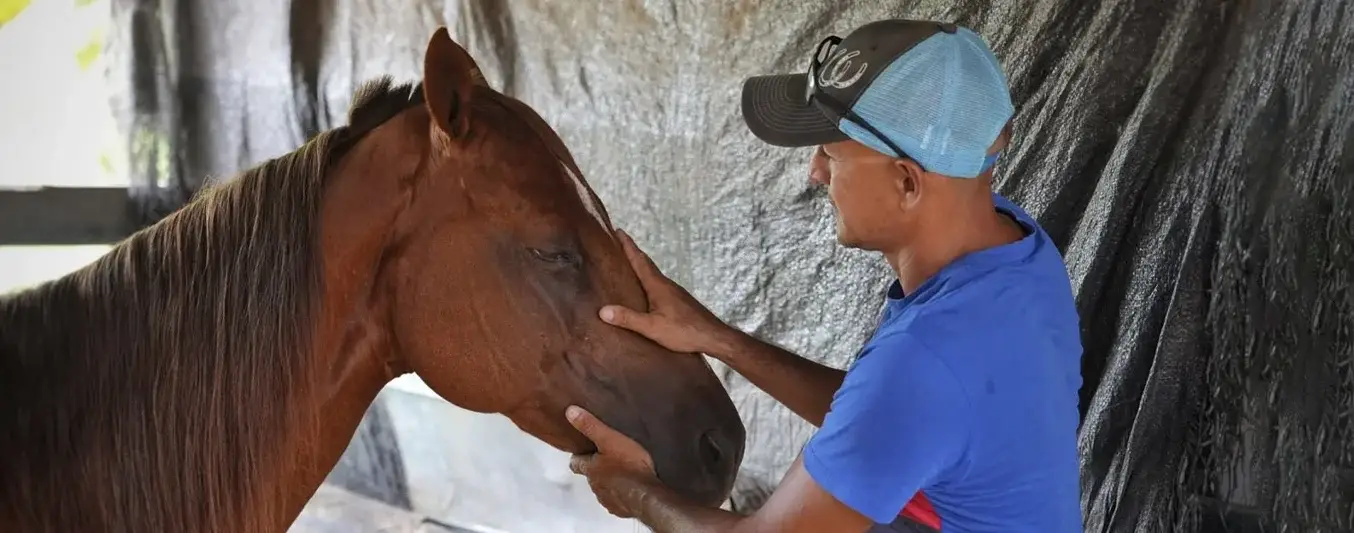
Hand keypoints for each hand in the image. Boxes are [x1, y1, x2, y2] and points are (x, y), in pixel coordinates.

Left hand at [566, 405, 661, 518]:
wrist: (646, 495)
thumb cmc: (628, 465)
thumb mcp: (610, 439)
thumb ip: (590, 426)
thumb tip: (569, 412)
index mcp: (590, 469)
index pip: (575, 463)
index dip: (578, 456)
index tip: (583, 450)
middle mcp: (595, 486)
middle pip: (590, 476)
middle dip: (596, 468)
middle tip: (608, 458)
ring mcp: (607, 499)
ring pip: (603, 488)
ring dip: (609, 481)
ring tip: (622, 472)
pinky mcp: (620, 509)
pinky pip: (617, 500)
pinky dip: (620, 494)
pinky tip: (630, 487)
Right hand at [601, 229, 733, 354]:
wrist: (713, 336)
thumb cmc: (684, 331)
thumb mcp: (652, 327)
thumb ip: (628, 319)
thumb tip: (603, 311)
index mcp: (658, 286)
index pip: (640, 260)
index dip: (628, 245)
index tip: (618, 230)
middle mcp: (666, 284)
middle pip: (646, 264)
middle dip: (632, 252)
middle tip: (619, 243)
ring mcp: (674, 292)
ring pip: (653, 274)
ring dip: (640, 266)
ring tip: (628, 265)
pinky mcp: (679, 301)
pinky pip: (659, 284)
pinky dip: (648, 279)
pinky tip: (646, 290)